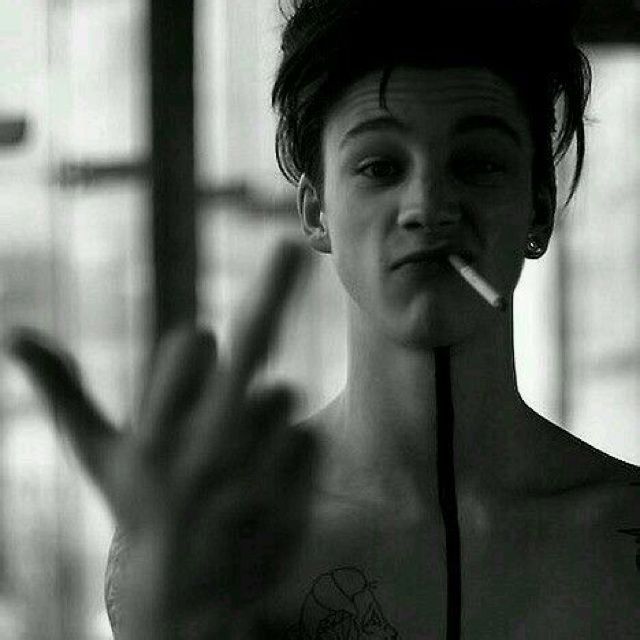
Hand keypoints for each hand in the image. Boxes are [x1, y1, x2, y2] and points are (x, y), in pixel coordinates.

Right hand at [6, 240, 317, 639]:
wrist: (189, 601)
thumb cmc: (143, 512)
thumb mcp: (99, 456)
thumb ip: (65, 392)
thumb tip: (14, 333)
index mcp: (153, 431)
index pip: (191, 341)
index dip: (198, 346)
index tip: (200, 355)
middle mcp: (201, 446)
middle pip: (246, 345)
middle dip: (271, 289)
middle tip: (287, 247)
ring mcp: (250, 470)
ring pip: (278, 395)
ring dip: (262, 414)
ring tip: (235, 463)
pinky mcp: (290, 494)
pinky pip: (307, 435)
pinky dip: (292, 448)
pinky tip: (264, 483)